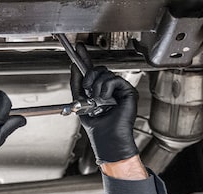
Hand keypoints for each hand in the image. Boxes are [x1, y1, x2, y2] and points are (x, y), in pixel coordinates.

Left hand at [70, 44, 138, 163]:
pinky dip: (106, 89)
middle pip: (98, 69)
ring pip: (104, 73)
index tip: (79, 47)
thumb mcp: (80, 101)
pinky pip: (113, 79)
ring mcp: (119, 89)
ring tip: (98, 100)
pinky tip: (106, 99)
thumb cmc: (97, 127)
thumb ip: (77, 83)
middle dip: (89, 77)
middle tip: (88, 90)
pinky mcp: (128, 91)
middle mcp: (109, 89)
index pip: (92, 70)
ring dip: (96, 87)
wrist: (107, 138)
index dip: (85, 58)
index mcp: (99, 91)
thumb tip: (74, 66)